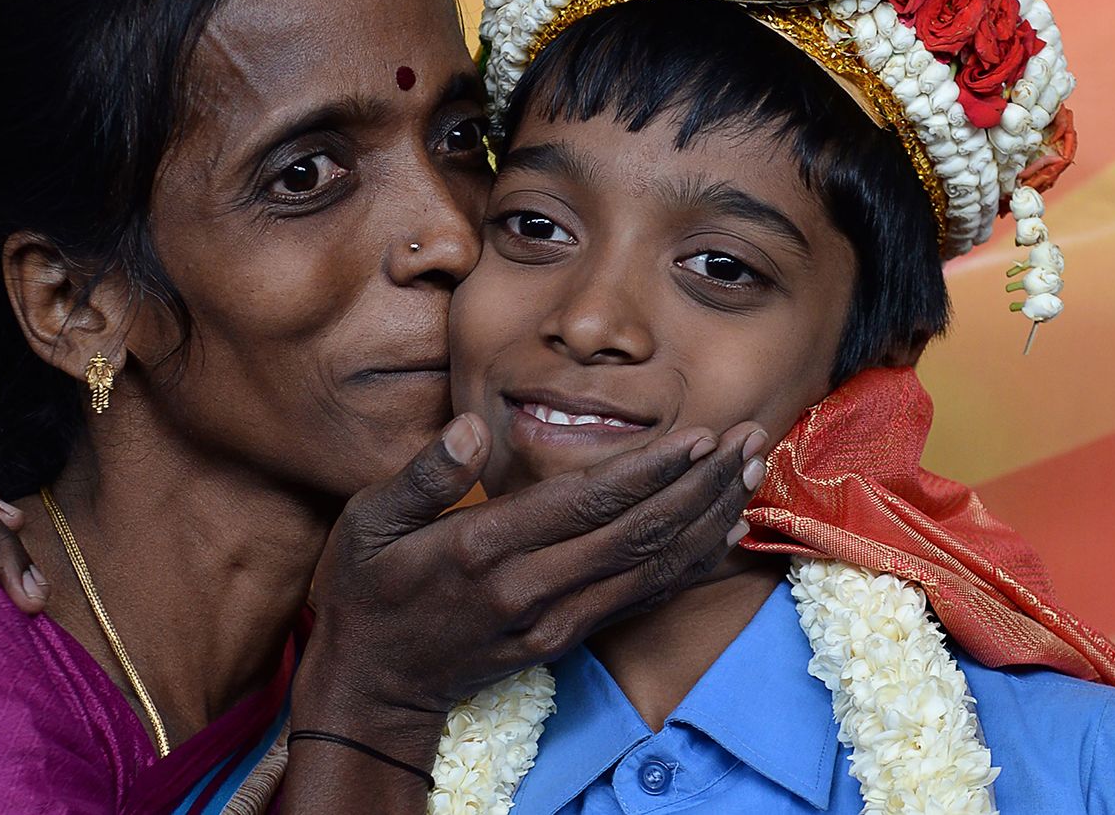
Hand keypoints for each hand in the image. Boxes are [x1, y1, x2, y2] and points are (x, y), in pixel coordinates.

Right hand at [289, 414, 765, 770]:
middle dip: (700, 485)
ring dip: (706, 519)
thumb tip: (472, 426)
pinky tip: (721, 531)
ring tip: (749, 471)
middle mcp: (532, 589)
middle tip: (748, 436)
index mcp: (484, 551)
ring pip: (650, 567)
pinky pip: (642, 597)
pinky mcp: (568, 638)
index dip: (650, 470)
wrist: (372, 687)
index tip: (700, 436)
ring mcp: (556, 621)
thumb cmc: (365, 592)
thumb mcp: (367, 522)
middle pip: (636, 534)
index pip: (585, 505)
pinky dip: (690, 563)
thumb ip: (424, 474)